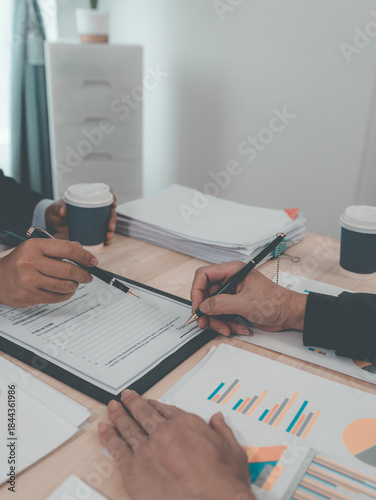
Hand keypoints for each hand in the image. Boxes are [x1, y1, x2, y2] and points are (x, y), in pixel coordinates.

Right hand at [0, 239, 97, 307]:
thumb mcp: (36, 248)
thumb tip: (84, 254)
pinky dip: (65, 295)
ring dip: (74, 286)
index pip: (67, 249)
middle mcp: (30, 262)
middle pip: (68, 270)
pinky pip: (56, 297)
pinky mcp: (29, 296)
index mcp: (35, 246)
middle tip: (88, 276)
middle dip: (83, 274)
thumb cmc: (21, 262)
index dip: (84, 256)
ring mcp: (29, 281)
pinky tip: (64, 291)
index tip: (93, 262)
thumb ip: (60, 249)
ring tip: (74, 283)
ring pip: (65, 286)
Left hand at [45, 195, 117, 244]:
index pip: (103, 196)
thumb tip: (63, 210)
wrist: (52, 221)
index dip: (111, 199)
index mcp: (87, 199)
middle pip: (108, 212)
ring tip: (108, 237)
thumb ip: (59, 209)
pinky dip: (104, 238)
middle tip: (110, 228)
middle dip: (112, 220)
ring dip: (110, 230)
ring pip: (106, 223)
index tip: (114, 205)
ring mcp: (93, 219)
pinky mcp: (91, 229)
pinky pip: (101, 232)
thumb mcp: (56, 209)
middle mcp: (92, 209)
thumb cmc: (55, 211)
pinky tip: (106, 242)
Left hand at [98, 390, 252, 499]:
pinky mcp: (134, 469)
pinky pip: (117, 448)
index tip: (149, 402)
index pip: (165, 410)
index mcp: (186, 425)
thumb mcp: (232, 450)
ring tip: (112, 407)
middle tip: (126, 396)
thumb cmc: (223, 481)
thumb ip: (222, 431)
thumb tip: (217, 419)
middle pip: (143, 413)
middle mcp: (164, 433)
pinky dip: (108, 437)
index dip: (155, 405)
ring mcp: (147, 449)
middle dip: (133, 403)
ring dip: (119, 415)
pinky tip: (103, 430)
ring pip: (128, 427)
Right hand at [191, 261, 306, 335]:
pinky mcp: (234, 305)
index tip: (198, 307)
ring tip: (228, 328)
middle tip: (205, 323)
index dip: (197, 291)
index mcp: (233, 271)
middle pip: (206, 294)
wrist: (289, 314)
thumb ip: (221, 304)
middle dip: (207, 311)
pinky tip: (237, 327)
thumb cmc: (275, 302)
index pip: (204, 275)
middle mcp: (230, 280)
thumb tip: (204, 306)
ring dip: (218, 321)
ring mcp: (232, 294)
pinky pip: (221, 315)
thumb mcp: (245, 303)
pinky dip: (226, 323)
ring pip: (212, 307)